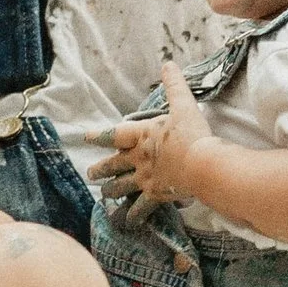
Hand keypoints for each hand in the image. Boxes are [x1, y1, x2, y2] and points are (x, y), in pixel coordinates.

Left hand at [78, 62, 208, 225]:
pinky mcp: (155, 195)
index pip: (114, 134)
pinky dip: (132, 216)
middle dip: (100, 169)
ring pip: (120, 187)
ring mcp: (144, 178)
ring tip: (104, 195)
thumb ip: (175, 85)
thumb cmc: (192, 134)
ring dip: (111, 191)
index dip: (98, 136)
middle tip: (91, 173)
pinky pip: (139, 209)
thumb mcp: (184, 105)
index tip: (86, 137)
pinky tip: (127, 222)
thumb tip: (168, 63)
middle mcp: (138, 158)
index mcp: (141, 135)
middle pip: (112, 165)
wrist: (202, 163)